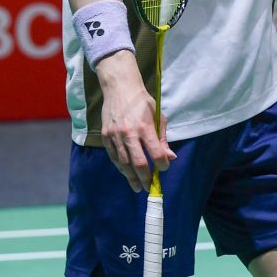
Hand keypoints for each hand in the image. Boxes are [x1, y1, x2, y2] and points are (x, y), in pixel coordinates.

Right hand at [95, 51, 174, 191]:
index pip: (155, 152)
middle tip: (149, 187)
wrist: (120, 89)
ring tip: (137, 186)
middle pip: (138, 162)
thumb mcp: (157, 116)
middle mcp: (129, 133)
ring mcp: (115, 136)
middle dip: (145, 177)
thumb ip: (162, 138)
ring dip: (131, 177)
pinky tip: (126, 173)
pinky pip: (114, 157)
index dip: (162, 163)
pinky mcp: (106, 136)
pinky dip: (120, 167)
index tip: (164, 167)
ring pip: (123, 163)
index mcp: (145, 127)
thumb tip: (170, 157)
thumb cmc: (143, 102)